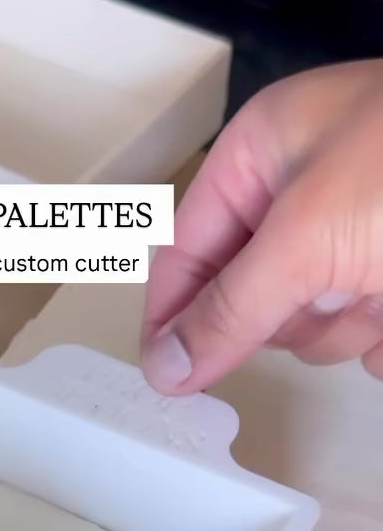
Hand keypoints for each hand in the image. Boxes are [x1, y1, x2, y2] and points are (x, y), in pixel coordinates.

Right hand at [142, 59, 382, 392]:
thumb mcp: (308, 236)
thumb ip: (229, 306)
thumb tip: (169, 360)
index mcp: (264, 154)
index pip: (185, 251)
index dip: (172, 314)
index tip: (167, 376)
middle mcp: (303, 195)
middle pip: (250, 300)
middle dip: (291, 313)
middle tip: (330, 289)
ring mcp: (353, 238)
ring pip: (311, 329)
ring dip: (347, 325)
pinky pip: (363, 340)